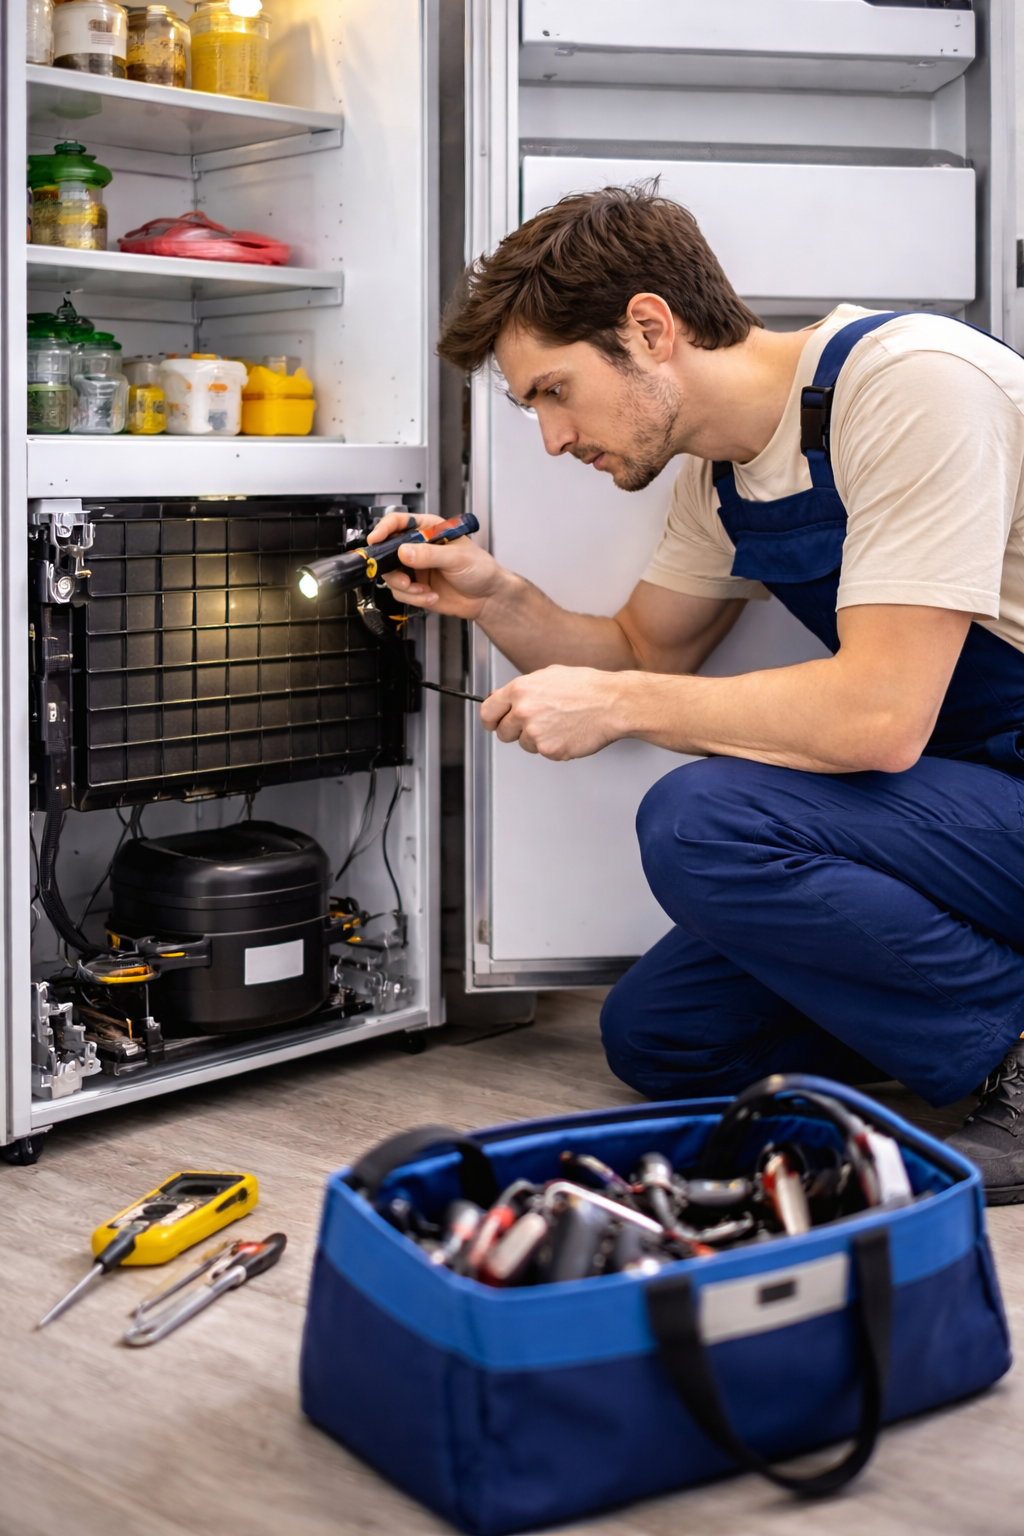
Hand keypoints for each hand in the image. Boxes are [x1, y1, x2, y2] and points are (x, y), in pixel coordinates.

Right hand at [368, 509, 504, 620]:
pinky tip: (431, 596)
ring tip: (423, 590)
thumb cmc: (480, 569)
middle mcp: (418, 548)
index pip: (398, 522)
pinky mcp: (415, 587)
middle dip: (391, 568)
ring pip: (391, 576)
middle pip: (387, 551)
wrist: (487, 597)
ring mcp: (415, 568)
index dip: (384, 528)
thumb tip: (405, 551)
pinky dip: (413, 597)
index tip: (376, 539)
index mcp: (428, 530)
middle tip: (403, 578)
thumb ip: (429, 554)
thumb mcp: (456, 557)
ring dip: (405, 587)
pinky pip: (401, 593)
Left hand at [481, 666, 630, 759]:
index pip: (488, 711)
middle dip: (514, 731)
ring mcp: (536, 733)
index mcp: (520, 690)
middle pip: (503, 732)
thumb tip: (500, 696)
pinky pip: (544, 753)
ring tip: (559, 724)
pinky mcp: (550, 750)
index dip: (490, 719)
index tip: (493, 723)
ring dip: (537, 739)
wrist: (612, 704)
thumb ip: (521, 689)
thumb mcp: (548, 675)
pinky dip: (554, 747)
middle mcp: (524, 711)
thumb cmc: (587, 688)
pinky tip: (568, 732)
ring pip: (524, 745)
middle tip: (534, 724)